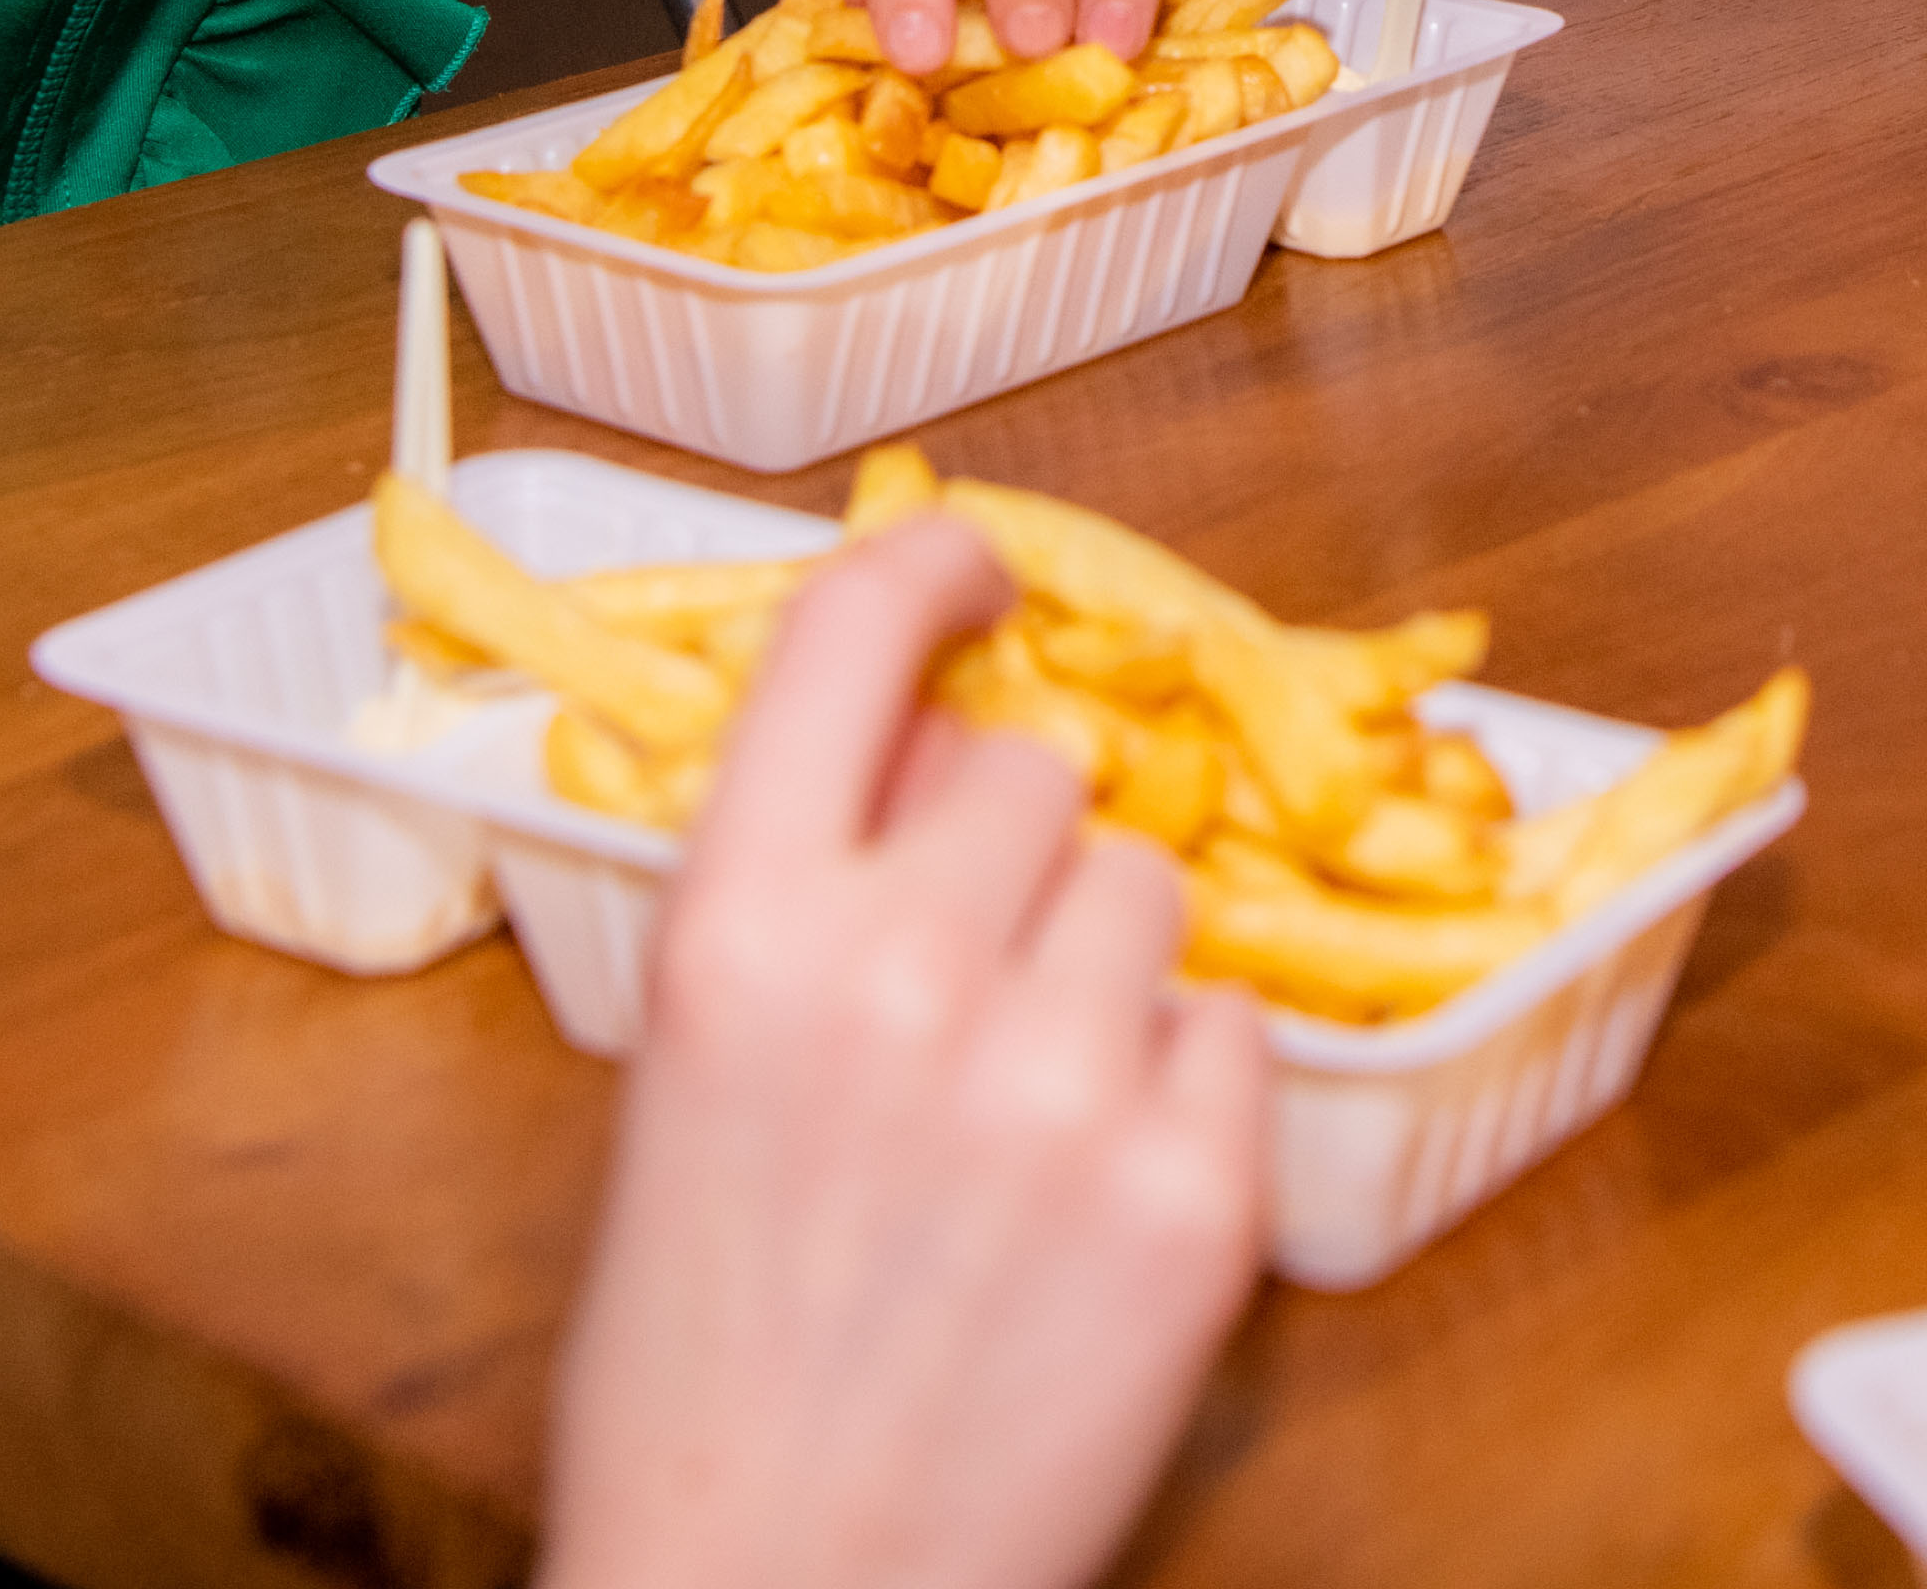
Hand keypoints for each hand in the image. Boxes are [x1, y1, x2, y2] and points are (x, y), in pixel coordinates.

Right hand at [544, 520, 1267, 1588]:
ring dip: (1106, 964)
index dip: (931, 568)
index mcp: (739, 936)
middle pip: (1035, 770)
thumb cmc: (703, 1362)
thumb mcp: (693, 1079)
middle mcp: (900, 976)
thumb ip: (807, 896)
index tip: (980, 564)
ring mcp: (1064, 1084)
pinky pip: (1233, 1028)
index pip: (849, 639)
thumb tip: (942, 732)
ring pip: (1148, 890)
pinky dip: (1183, 1086)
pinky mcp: (1194, 1194)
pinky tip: (1093, 1192)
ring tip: (1025, 1111)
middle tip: (972, 975)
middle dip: (1014, 847)